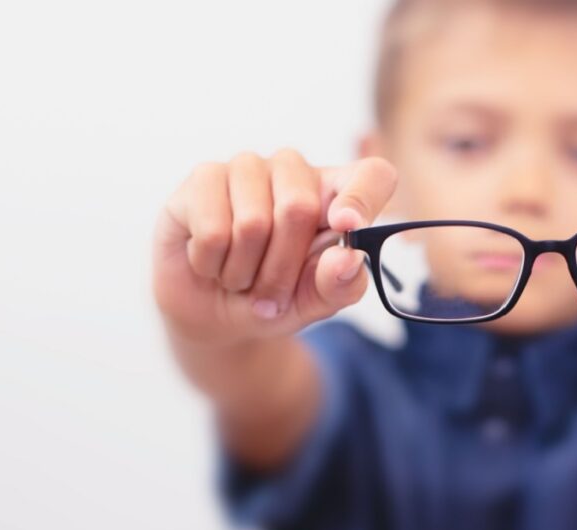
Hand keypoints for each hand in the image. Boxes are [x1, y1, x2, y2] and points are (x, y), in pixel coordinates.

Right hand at [152, 149, 396, 346]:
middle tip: (270, 293)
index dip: (363, 197)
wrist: (214, 313)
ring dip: (244, 272)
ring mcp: (247, 168)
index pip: (373, 176)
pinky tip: (211, 262)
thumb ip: (339, 286)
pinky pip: (212, 230)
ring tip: (240, 277)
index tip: (347, 227)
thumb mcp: (312, 304)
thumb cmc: (274, 298)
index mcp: (338, 195)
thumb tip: (348, 259)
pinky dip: (212, 264)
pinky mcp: (203, 178)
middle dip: (281, 270)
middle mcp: (295, 171)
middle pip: (299, 207)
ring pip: (252, 223)